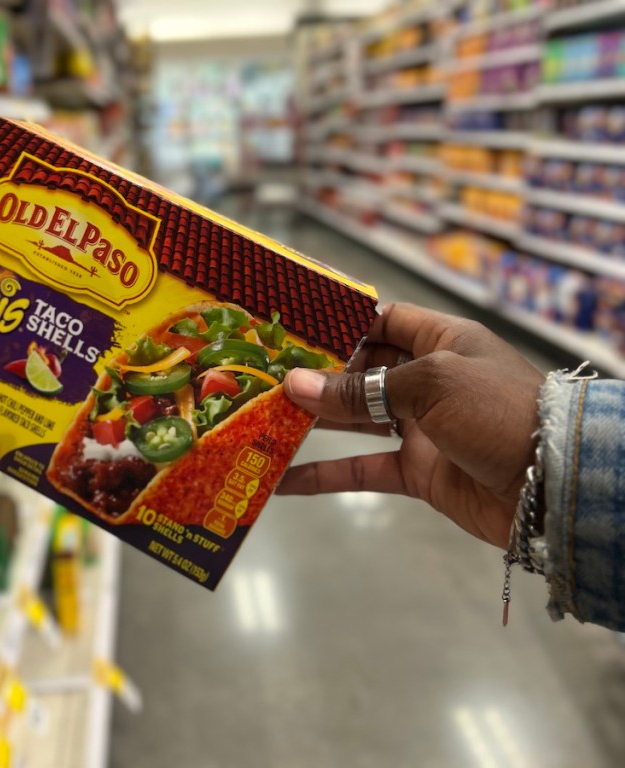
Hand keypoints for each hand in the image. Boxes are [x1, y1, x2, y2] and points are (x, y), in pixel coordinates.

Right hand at [276, 303, 544, 547]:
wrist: (554, 483)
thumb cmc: (499, 410)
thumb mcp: (430, 384)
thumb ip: (361, 388)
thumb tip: (296, 386)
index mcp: (439, 341)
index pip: (380, 321)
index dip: (337, 324)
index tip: (290, 329)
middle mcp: (426, 379)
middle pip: (359, 372)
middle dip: (314, 376)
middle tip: (263, 377)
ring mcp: (420, 426)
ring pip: (354, 420)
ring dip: (312, 422)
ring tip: (263, 420)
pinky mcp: (416, 470)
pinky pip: (362, 469)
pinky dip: (324, 475)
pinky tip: (285, 481)